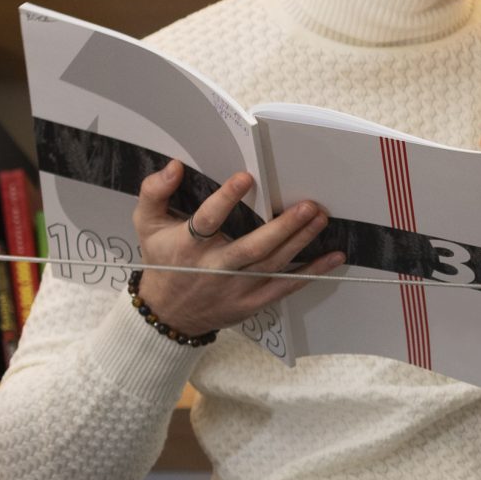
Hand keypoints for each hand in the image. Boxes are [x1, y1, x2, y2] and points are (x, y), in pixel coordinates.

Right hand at [132, 160, 342, 338]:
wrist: (168, 313)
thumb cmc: (163, 261)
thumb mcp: (146, 225)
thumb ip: (154, 192)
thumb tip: (174, 166)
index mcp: (188, 245)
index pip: (208, 220)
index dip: (226, 199)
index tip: (247, 177)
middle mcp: (215, 267)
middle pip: (252, 247)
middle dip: (282, 227)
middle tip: (308, 205)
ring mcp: (236, 286)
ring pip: (273, 265)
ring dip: (301, 242)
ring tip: (320, 219)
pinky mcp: (253, 301)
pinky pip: (286, 286)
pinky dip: (312, 273)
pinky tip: (334, 257)